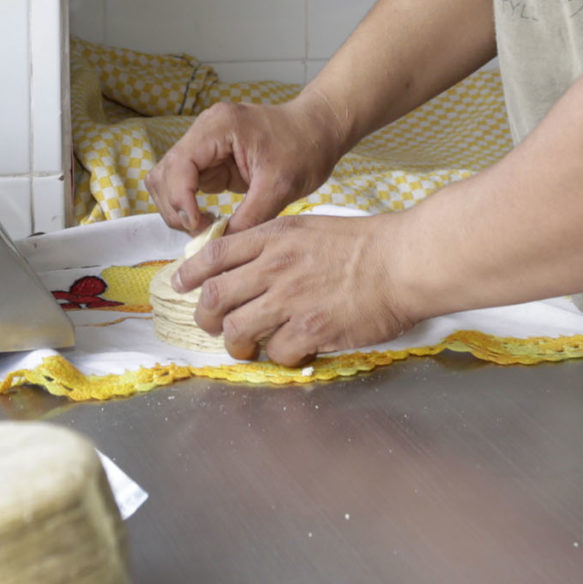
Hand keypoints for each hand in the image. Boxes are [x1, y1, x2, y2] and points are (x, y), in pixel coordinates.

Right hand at [145, 92, 350, 235]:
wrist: (319, 130)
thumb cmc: (306, 147)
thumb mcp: (280, 186)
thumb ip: (249, 217)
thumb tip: (222, 247)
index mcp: (218, 127)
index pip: (179, 165)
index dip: (181, 201)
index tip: (198, 228)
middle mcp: (204, 132)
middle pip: (165, 173)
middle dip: (176, 208)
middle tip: (201, 232)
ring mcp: (205, 145)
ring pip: (168, 180)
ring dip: (178, 208)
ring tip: (204, 228)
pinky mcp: (211, 160)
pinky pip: (185, 185)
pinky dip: (189, 206)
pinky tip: (207, 221)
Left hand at [172, 211, 419, 367]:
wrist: (402, 260)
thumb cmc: (363, 243)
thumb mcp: (307, 226)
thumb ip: (272, 243)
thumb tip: (245, 262)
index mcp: (272, 237)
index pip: (213, 255)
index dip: (189, 274)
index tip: (180, 286)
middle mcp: (273, 267)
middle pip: (215, 298)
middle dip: (206, 317)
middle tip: (213, 326)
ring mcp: (290, 300)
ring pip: (237, 330)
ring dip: (236, 344)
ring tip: (246, 347)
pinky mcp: (311, 329)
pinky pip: (277, 352)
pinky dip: (279, 357)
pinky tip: (292, 351)